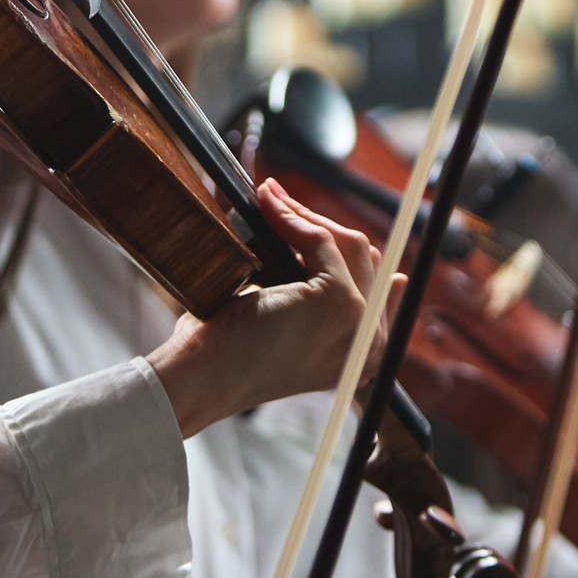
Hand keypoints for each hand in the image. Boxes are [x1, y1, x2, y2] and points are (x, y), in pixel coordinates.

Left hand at [144, 179, 399, 436]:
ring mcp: (359, 323)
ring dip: (304, 217)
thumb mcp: (284, 321)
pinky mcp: (338, 300)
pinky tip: (264, 208)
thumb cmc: (230, 352)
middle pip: (366, 259)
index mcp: (362, 355)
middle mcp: (372, 346)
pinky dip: (293, 219)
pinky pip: (322, 240)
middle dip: (320, 225)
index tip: (306, 218)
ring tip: (267, 200)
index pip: (373, 282)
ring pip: (349, 245)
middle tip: (277, 200)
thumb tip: (372, 261)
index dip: (342, 246)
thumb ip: (316, 291)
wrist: (203, 377)